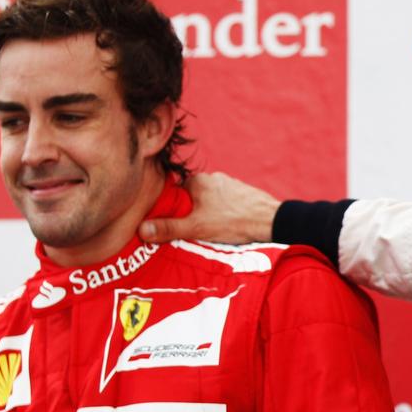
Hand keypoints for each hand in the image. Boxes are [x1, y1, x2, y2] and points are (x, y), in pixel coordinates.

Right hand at [140, 171, 279, 243]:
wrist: (270, 221)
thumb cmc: (233, 222)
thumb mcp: (196, 227)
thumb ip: (168, 228)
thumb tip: (141, 229)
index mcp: (196, 181)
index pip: (172, 194)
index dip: (167, 210)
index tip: (164, 225)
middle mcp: (211, 178)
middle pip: (189, 198)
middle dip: (186, 214)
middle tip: (184, 234)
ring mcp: (227, 185)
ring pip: (206, 202)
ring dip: (203, 215)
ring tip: (205, 233)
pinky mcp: (240, 194)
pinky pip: (221, 204)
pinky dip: (219, 215)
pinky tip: (222, 228)